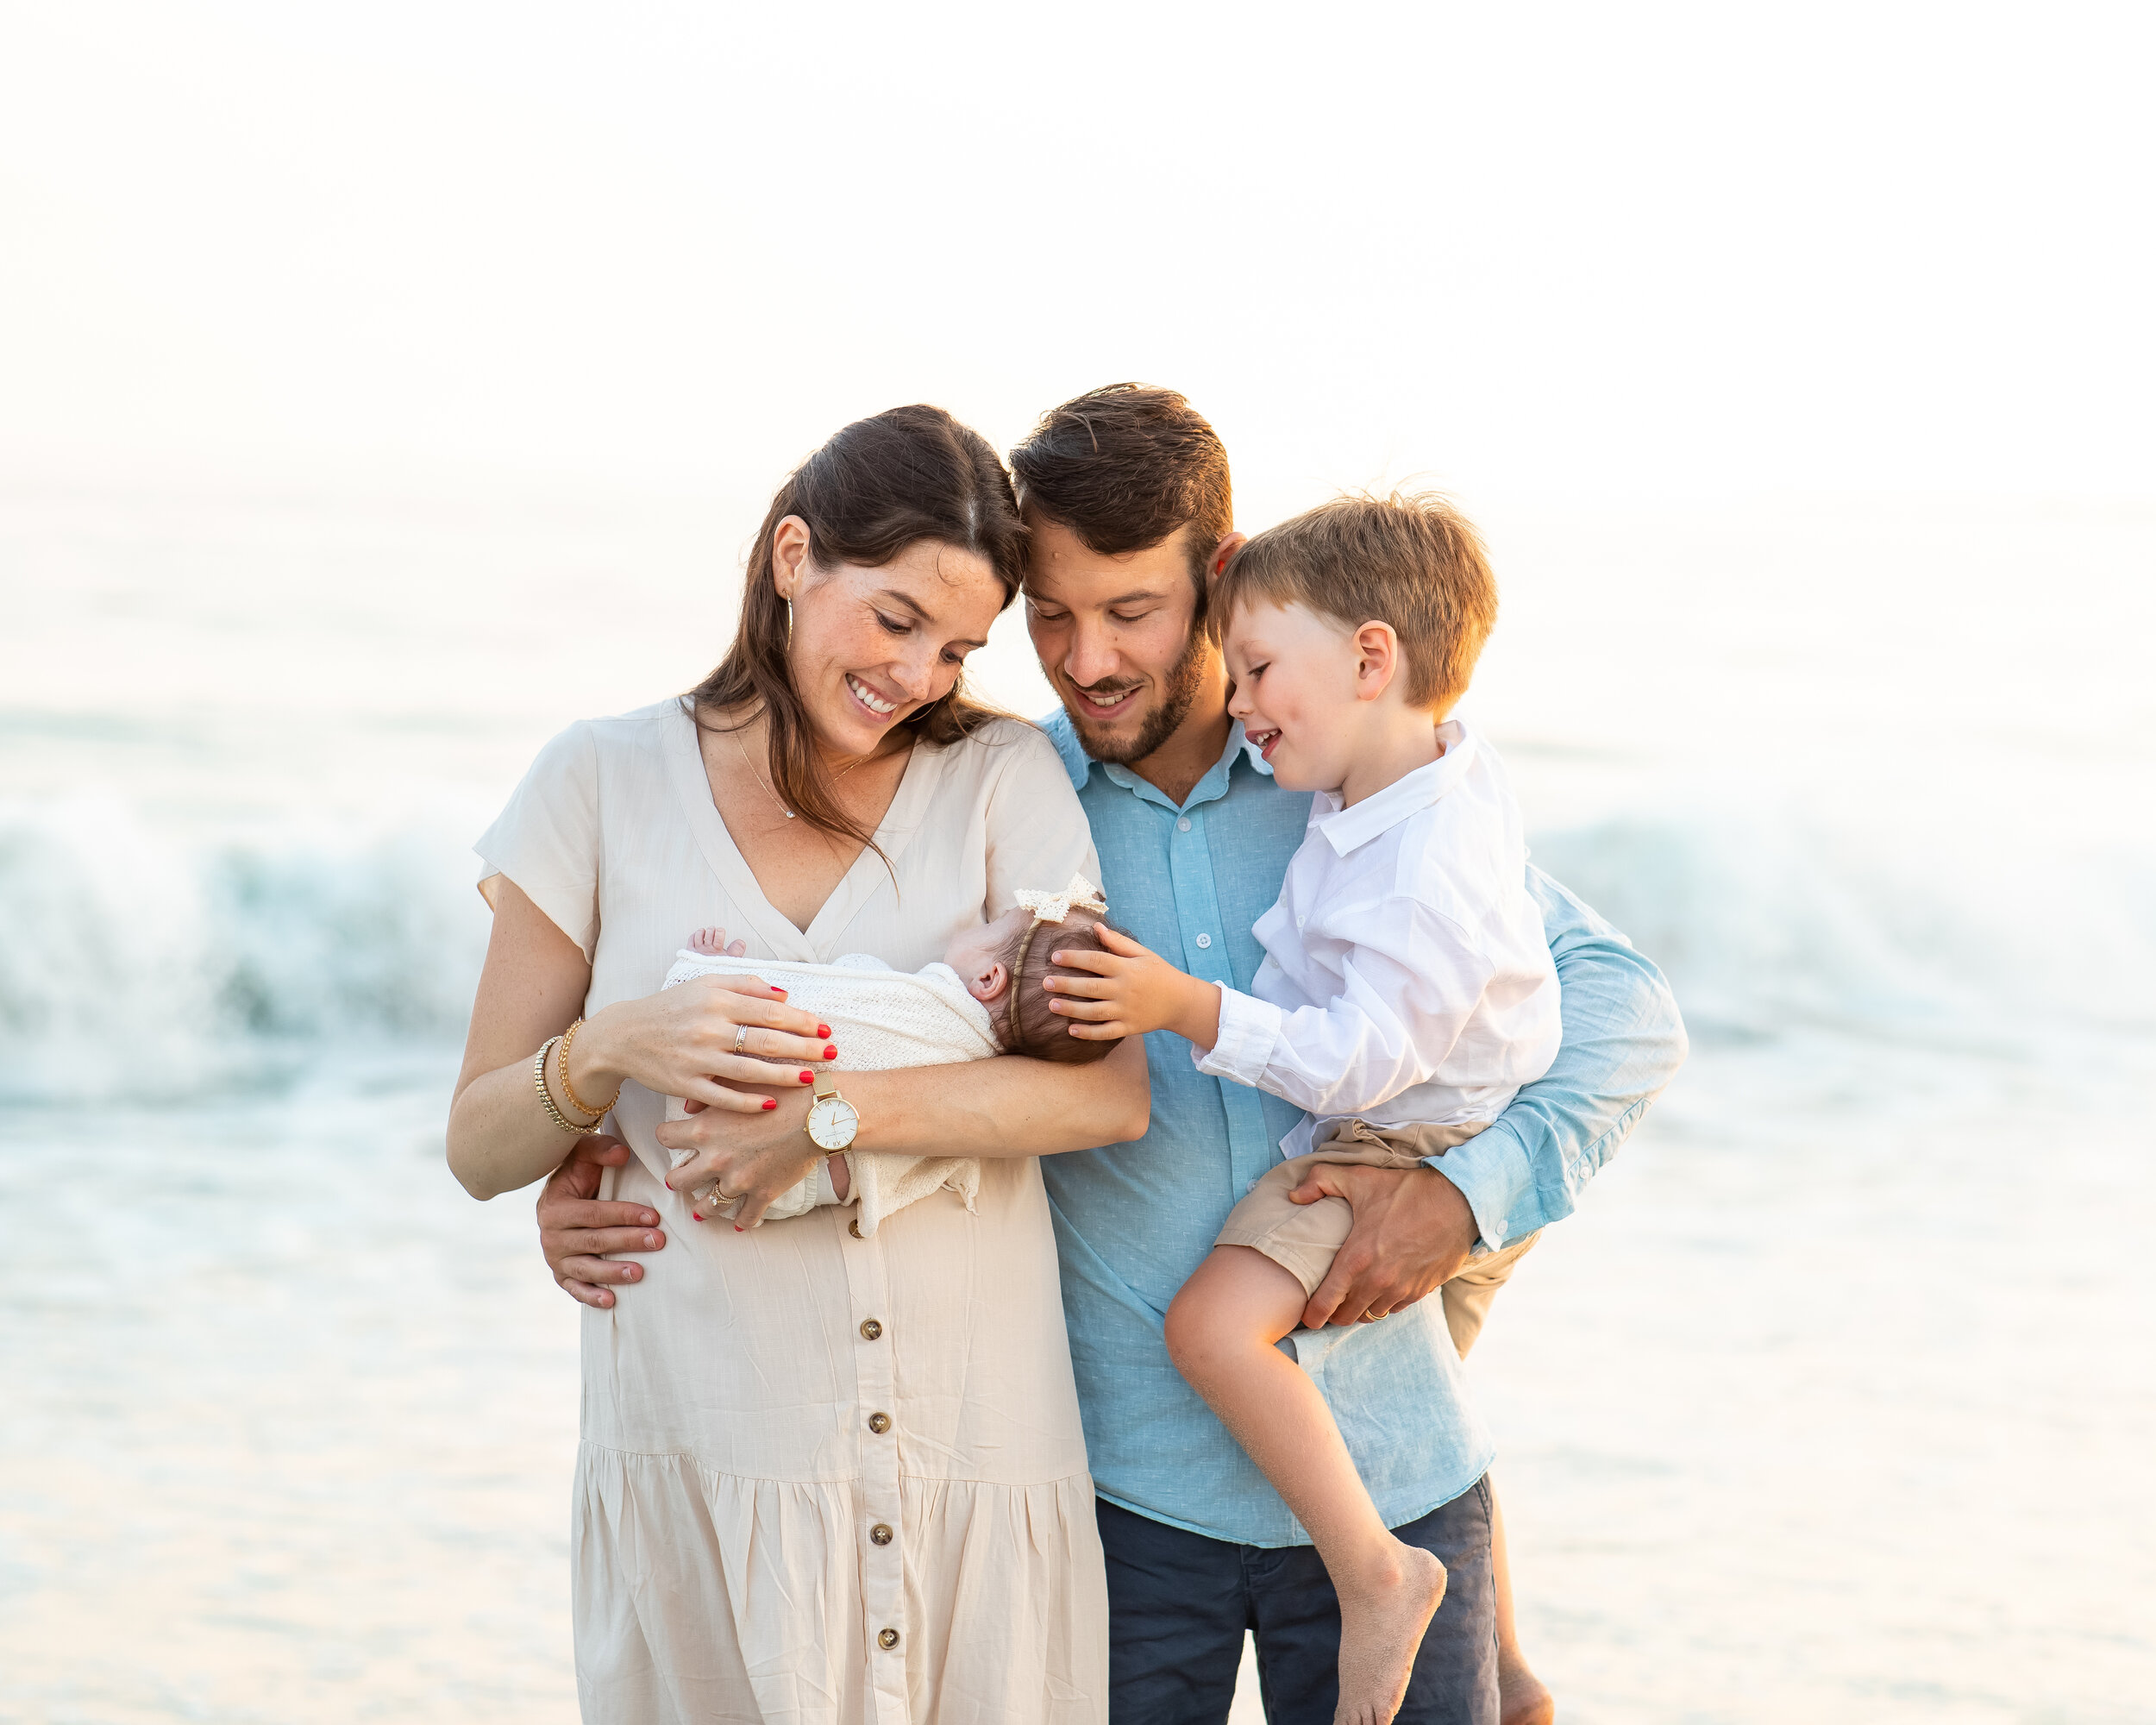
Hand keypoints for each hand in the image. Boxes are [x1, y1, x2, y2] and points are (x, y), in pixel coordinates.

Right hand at [538, 1136, 667, 1307]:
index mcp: (555, 1207)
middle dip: (628, 1242)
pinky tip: (612, 1301)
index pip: (594, 1214)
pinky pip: (574, 1289)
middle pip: (594, 1241)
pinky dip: (591, 1297)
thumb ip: (600, 1150)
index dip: (625, 1215)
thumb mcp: (583, 1155)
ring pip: (586, 1269)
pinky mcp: (560, 1275)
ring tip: (640, 1273)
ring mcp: (555, 1258)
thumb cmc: (578, 1174)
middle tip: (658, 1241)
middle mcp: (551, 1235)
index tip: (654, 1217)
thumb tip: (623, 1154)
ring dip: (613, 1273)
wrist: (558, 1198)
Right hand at [572, 971, 834, 1115]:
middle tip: (831, 1052)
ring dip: (784, 1076)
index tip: (824, 1028)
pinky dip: (748, 1102)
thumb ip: (745, 984)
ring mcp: (697, 1059)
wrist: (623, 1035)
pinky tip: (772, 1104)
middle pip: (766, 1039)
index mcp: (716, 1000)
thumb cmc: (671, 1007)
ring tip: (811, 1079)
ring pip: (750, 1070)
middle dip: (804, 1047)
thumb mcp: (705, 984)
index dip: (802, 1020)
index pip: (770, 1011)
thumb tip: (784, 995)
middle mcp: (708, 1028)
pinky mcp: (686, 1085)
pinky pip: (723, 1097)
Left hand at [656, 1089, 821, 1229]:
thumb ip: (707, 1094)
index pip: (664, 1137)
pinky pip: (745, 1217)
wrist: (818, 1114)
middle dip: (677, 1179)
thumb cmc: (781, 1091)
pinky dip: (741, 1221)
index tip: (674, 1138)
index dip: (668, 1135)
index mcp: (704, 1129)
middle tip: (682, 1177)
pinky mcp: (762, 1194)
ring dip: (702, 1207)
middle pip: (677, 1180)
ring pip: (706, 1207)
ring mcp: (738, 1180)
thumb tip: (688, 1108)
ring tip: (702, 1209)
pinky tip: (738, 1223)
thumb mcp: (739, 1082)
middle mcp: (715, 1159)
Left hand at [1042, 925, 1222, 1046]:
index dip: (1074, 958)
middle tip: (1045, 982)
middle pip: (1090, 987)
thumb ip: (1118, 943)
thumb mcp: (1143, 953)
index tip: (1055, 957)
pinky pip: (1106, 1032)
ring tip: (1051, 1005)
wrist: (1181, 1001)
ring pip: (1094, 1012)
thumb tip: (1096, 927)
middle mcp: (1125, 990)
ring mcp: (1127, 1011)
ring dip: (1071, 1009)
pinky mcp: (1129, 1028)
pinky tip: (1072, 1030)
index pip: (1096, 961)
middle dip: (1066, 985)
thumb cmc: (1159, 973)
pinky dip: (1089, 1033)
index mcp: (1127, 969)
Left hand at [1292, 1163, 1477, 1328]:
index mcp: (1357, 1258)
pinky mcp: (1420, 1291)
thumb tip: (1294, 1195)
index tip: (1306, 1316)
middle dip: (1333, 1314)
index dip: (1312, 1314)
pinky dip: (1383, 1305)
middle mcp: (1378, 1281)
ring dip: (1359, 1310)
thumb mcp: (1359, 1178)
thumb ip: (1320, 1181)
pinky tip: (1378, 1291)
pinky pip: (1394, 1310)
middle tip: (1327, 1306)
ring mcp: (1401, 1289)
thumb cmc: (1406, 1190)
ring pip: (1370, 1316)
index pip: (1326, 1302)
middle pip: (1346, 1316)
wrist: (1458, 1202)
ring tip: (1352, 1299)